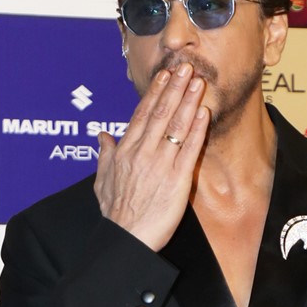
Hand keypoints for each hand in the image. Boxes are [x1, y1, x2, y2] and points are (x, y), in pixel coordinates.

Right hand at [94, 62, 209, 250]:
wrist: (126, 238)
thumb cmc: (115, 214)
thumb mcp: (102, 181)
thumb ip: (104, 155)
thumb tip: (103, 136)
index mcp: (124, 152)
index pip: (141, 115)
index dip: (154, 93)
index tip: (164, 76)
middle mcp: (142, 153)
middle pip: (161, 113)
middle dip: (174, 88)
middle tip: (186, 68)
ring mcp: (160, 164)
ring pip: (176, 126)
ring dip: (188, 101)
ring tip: (198, 82)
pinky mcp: (177, 179)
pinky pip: (189, 149)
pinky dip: (197, 129)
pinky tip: (204, 112)